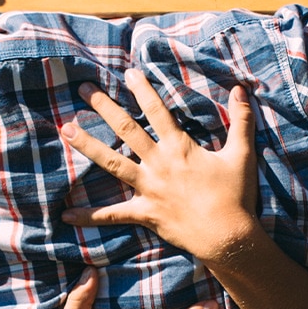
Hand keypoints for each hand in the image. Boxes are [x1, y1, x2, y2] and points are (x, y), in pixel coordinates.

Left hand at [59, 70, 261, 264]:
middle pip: (126, 129)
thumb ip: (242, 120)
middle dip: (104, 107)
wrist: (227, 236)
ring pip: (112, 162)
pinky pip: (112, 215)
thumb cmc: (236, 195)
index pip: (157, 110)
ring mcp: (148, 188)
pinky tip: (65, 214)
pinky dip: (88, 216)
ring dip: (87, 145)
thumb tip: (242, 89)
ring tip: (65, 130)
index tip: (128, 72)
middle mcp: (158, 163)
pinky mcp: (144, 213)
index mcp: (179, 147)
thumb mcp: (242, 154)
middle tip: (84, 89)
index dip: (143, 89)